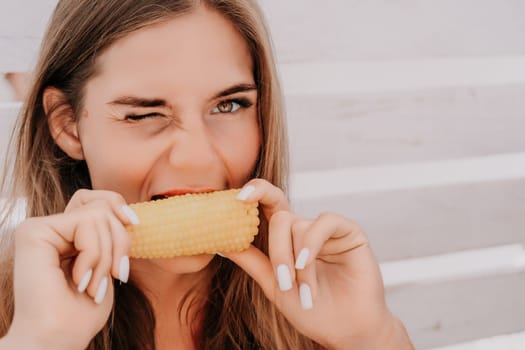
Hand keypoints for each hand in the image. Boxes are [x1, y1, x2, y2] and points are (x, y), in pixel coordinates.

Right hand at [5, 190, 134, 349]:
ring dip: (106, 256)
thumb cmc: (82, 311)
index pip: (98, 200)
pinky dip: (93, 254)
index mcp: (66, 235)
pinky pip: (85, 222)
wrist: (58, 338)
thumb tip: (131, 214)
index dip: (119, 206)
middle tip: (113, 275)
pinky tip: (79, 279)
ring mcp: (40, 228)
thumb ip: (110, 236)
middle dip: (120, 241)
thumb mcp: (107, 265)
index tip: (135, 225)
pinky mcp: (33, 231)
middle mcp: (51, 228)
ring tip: (93, 284)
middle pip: (103, 205)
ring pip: (98, 214)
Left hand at [225, 179, 411, 348]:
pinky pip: (325, 222)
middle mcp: (305, 229)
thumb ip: (250, 261)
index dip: (254, 193)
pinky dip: (312, 243)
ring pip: (299, 224)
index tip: (237, 198)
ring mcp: (326, 229)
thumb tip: (219, 242)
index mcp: (285, 238)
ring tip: (304, 290)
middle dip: (276, 249)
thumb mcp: (273, 285)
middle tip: (281, 278)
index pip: (268, 206)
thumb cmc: (311, 310)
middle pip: (280, 216)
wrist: (346, 331)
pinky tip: (308, 264)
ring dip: (297, 261)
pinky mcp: (349, 231)